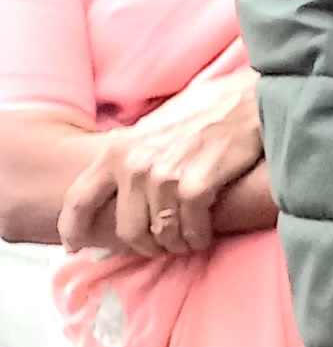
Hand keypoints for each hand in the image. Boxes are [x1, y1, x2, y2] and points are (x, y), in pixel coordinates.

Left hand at [58, 63, 268, 256]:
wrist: (246, 101)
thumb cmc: (203, 115)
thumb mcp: (150, 131)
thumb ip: (130, 158)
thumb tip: (116, 189)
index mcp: (117, 151)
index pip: (79, 198)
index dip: (73, 229)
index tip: (74, 246)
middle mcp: (134, 165)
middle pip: (126, 231)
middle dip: (147, 245)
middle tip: (163, 244)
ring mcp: (164, 176)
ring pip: (162, 236)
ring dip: (178, 244)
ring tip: (189, 238)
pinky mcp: (196, 186)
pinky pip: (191, 231)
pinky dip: (199, 238)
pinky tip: (205, 232)